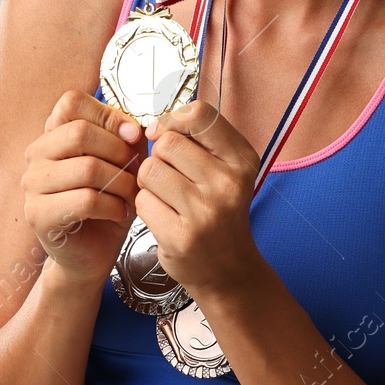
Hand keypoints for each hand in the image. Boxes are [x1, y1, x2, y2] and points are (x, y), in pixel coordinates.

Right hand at [22, 90, 147, 284]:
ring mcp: (32, 185)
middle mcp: (36, 155)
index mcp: (53, 134)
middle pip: (80, 132)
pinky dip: (112, 206)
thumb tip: (132, 127)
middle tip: (136, 171)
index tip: (133, 134)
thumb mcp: (121, 164)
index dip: (108, 114)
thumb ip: (126, 138)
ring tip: (131, 195)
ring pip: (87, 168)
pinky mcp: (39, 214)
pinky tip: (119, 212)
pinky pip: (85, 200)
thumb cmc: (105, 207)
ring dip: (121, 182)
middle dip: (119, 151)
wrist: (90, 255)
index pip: (72, 102)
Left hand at [136, 101, 262, 299]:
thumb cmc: (219, 211)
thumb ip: (197, 139)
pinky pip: (142, 200)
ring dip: (149, 182)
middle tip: (172, 178)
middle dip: (159, 156)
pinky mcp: (181, 237)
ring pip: (149, 170)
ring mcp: (205, 212)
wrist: (229, 270)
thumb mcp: (226, 169)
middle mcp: (228, 183)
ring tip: (167, 198)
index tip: (167, 136)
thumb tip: (153, 127)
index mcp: (242, 160)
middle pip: (166, 142)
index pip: (199, 114)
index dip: (173, 120)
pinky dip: (146, 206)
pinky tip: (165, 218)